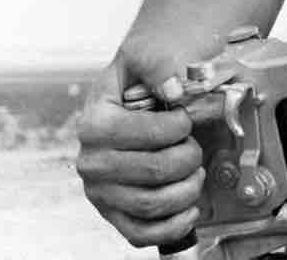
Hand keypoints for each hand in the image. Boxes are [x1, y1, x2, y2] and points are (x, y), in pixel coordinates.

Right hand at [76, 49, 204, 248]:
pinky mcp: (113, 213)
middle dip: (188, 156)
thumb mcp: (146, 53)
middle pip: (152, 171)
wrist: (133, 88)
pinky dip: (172, 226)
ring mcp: (101, 191)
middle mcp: (91, 161)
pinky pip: (140, 233)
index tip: (185, 118)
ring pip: (151, 204)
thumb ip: (159, 64)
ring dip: (187, 188)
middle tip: (194, 144)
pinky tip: (190, 208)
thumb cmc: (140, 74)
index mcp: (94, 122)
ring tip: (195, 170)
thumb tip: (173, 89)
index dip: (175, 127)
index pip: (141, 134)